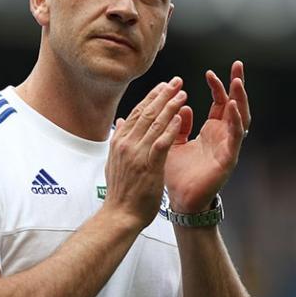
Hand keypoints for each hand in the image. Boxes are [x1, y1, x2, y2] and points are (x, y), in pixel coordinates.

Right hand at [105, 77, 186, 227]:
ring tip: (182, 93)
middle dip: (162, 95)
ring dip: (170, 106)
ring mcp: (136, 153)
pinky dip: (171, 127)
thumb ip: (118, 140)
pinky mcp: (148, 165)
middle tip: (176, 82)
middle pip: (146, 112)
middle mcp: (126, 143)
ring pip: (154, 123)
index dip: (151, 97)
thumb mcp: (113, 162)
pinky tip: (181, 117)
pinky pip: (162, 141)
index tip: (162, 86)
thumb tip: (119, 123)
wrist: (120, 214)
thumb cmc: (120, 192)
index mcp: (119, 141)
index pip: (136, 112)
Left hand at [164, 61, 251, 212]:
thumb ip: (177, 125)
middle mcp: (223, 136)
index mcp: (211, 131)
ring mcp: (228, 146)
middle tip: (238, 65)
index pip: (219, 102)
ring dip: (239, 99)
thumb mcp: (173, 142)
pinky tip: (233, 107)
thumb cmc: (177, 173)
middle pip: (235, 105)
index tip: (211, 72)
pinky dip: (235, 121)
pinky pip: (236, 137)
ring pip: (240, 118)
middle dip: (237, 85)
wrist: (180, 200)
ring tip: (237, 81)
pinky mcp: (229, 158)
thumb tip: (181, 106)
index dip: (217, 87)